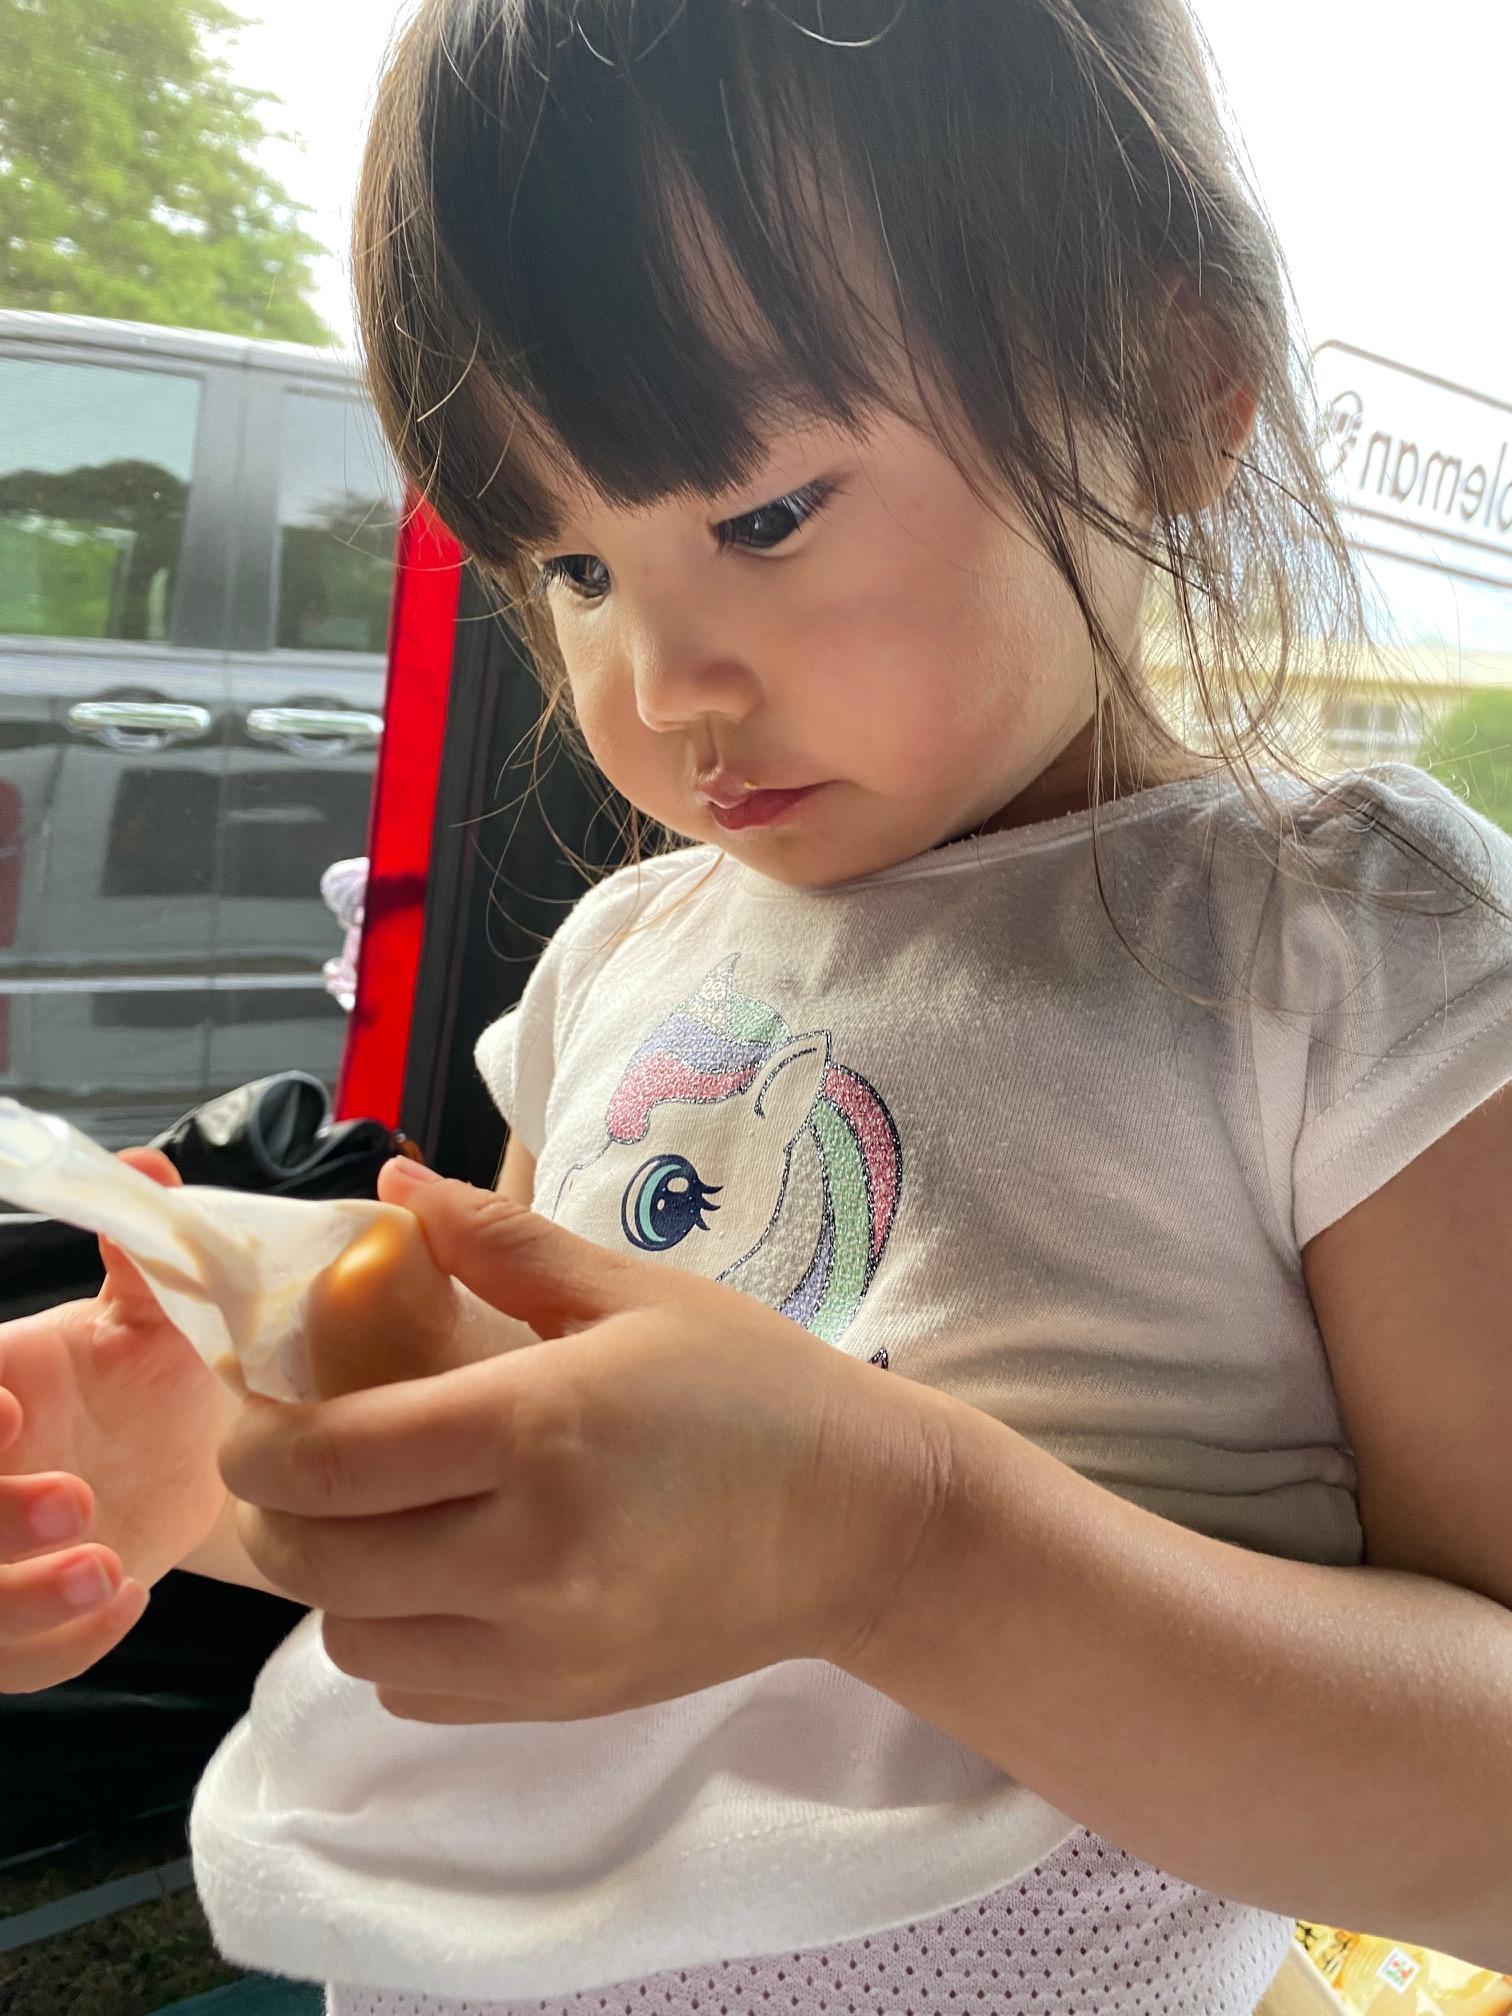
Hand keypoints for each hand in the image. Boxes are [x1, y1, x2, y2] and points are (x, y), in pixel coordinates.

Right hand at [0, 1150, 233, 1692]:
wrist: (182, 1464)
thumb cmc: (149, 1381)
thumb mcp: (148, 1320)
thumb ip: (143, 1258)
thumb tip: (147, 1172)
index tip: (10, 1411)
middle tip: (72, 1505)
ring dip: (17, 1603)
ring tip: (107, 1568)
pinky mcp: (15, 1629)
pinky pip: (10, 1666)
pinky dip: (59, 1648)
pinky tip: (128, 1602)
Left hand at [219, 1162, 948, 1723]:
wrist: (866, 1523)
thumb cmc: (756, 1387)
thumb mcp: (635, 1290)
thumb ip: (501, 1239)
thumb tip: (394, 1187)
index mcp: (538, 1429)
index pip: (330, 1456)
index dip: (257, 1435)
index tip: (252, 1403)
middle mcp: (528, 1553)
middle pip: (316, 1558)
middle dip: (270, 1504)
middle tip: (285, 1454)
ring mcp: (544, 1643)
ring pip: (351, 1636)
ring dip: (329, 1577)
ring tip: (364, 1515)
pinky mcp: (562, 1699)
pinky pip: (415, 1687)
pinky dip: (392, 1638)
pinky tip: (432, 1578)